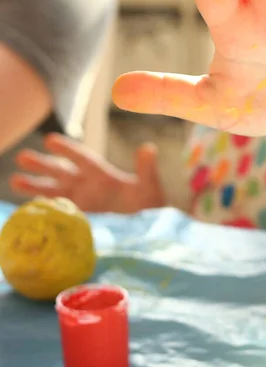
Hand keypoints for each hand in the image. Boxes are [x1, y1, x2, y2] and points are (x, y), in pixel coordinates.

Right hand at [10, 134, 164, 213]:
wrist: (148, 226)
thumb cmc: (150, 202)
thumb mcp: (150, 185)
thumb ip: (146, 168)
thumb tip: (149, 147)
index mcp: (103, 175)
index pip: (82, 159)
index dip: (67, 150)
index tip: (50, 139)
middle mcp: (88, 186)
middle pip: (62, 172)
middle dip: (43, 165)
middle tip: (20, 156)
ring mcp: (81, 202)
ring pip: (54, 191)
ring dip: (35, 186)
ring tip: (13, 179)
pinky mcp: (80, 219)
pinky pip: (58, 213)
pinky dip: (45, 210)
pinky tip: (28, 209)